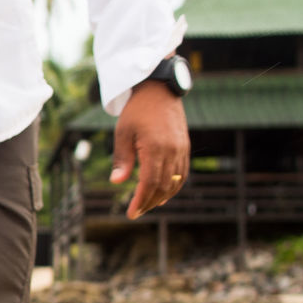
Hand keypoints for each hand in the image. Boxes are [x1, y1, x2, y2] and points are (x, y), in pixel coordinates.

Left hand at [110, 80, 189, 219]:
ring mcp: (181, 148)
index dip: (140, 201)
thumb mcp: (123, 132)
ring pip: (175, 182)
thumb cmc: (137, 109)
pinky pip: (183, 172)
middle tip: (136, 212)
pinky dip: (175, 186)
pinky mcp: (185, 145)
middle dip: (149, 202)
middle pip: (163, 186)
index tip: (131, 213)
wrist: (159, 88)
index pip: (149, 183)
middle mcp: (172, 150)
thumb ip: (121, 159)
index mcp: (155, 147)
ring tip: (148, 206)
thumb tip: (117, 182)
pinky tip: (164, 193)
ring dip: (162, 197)